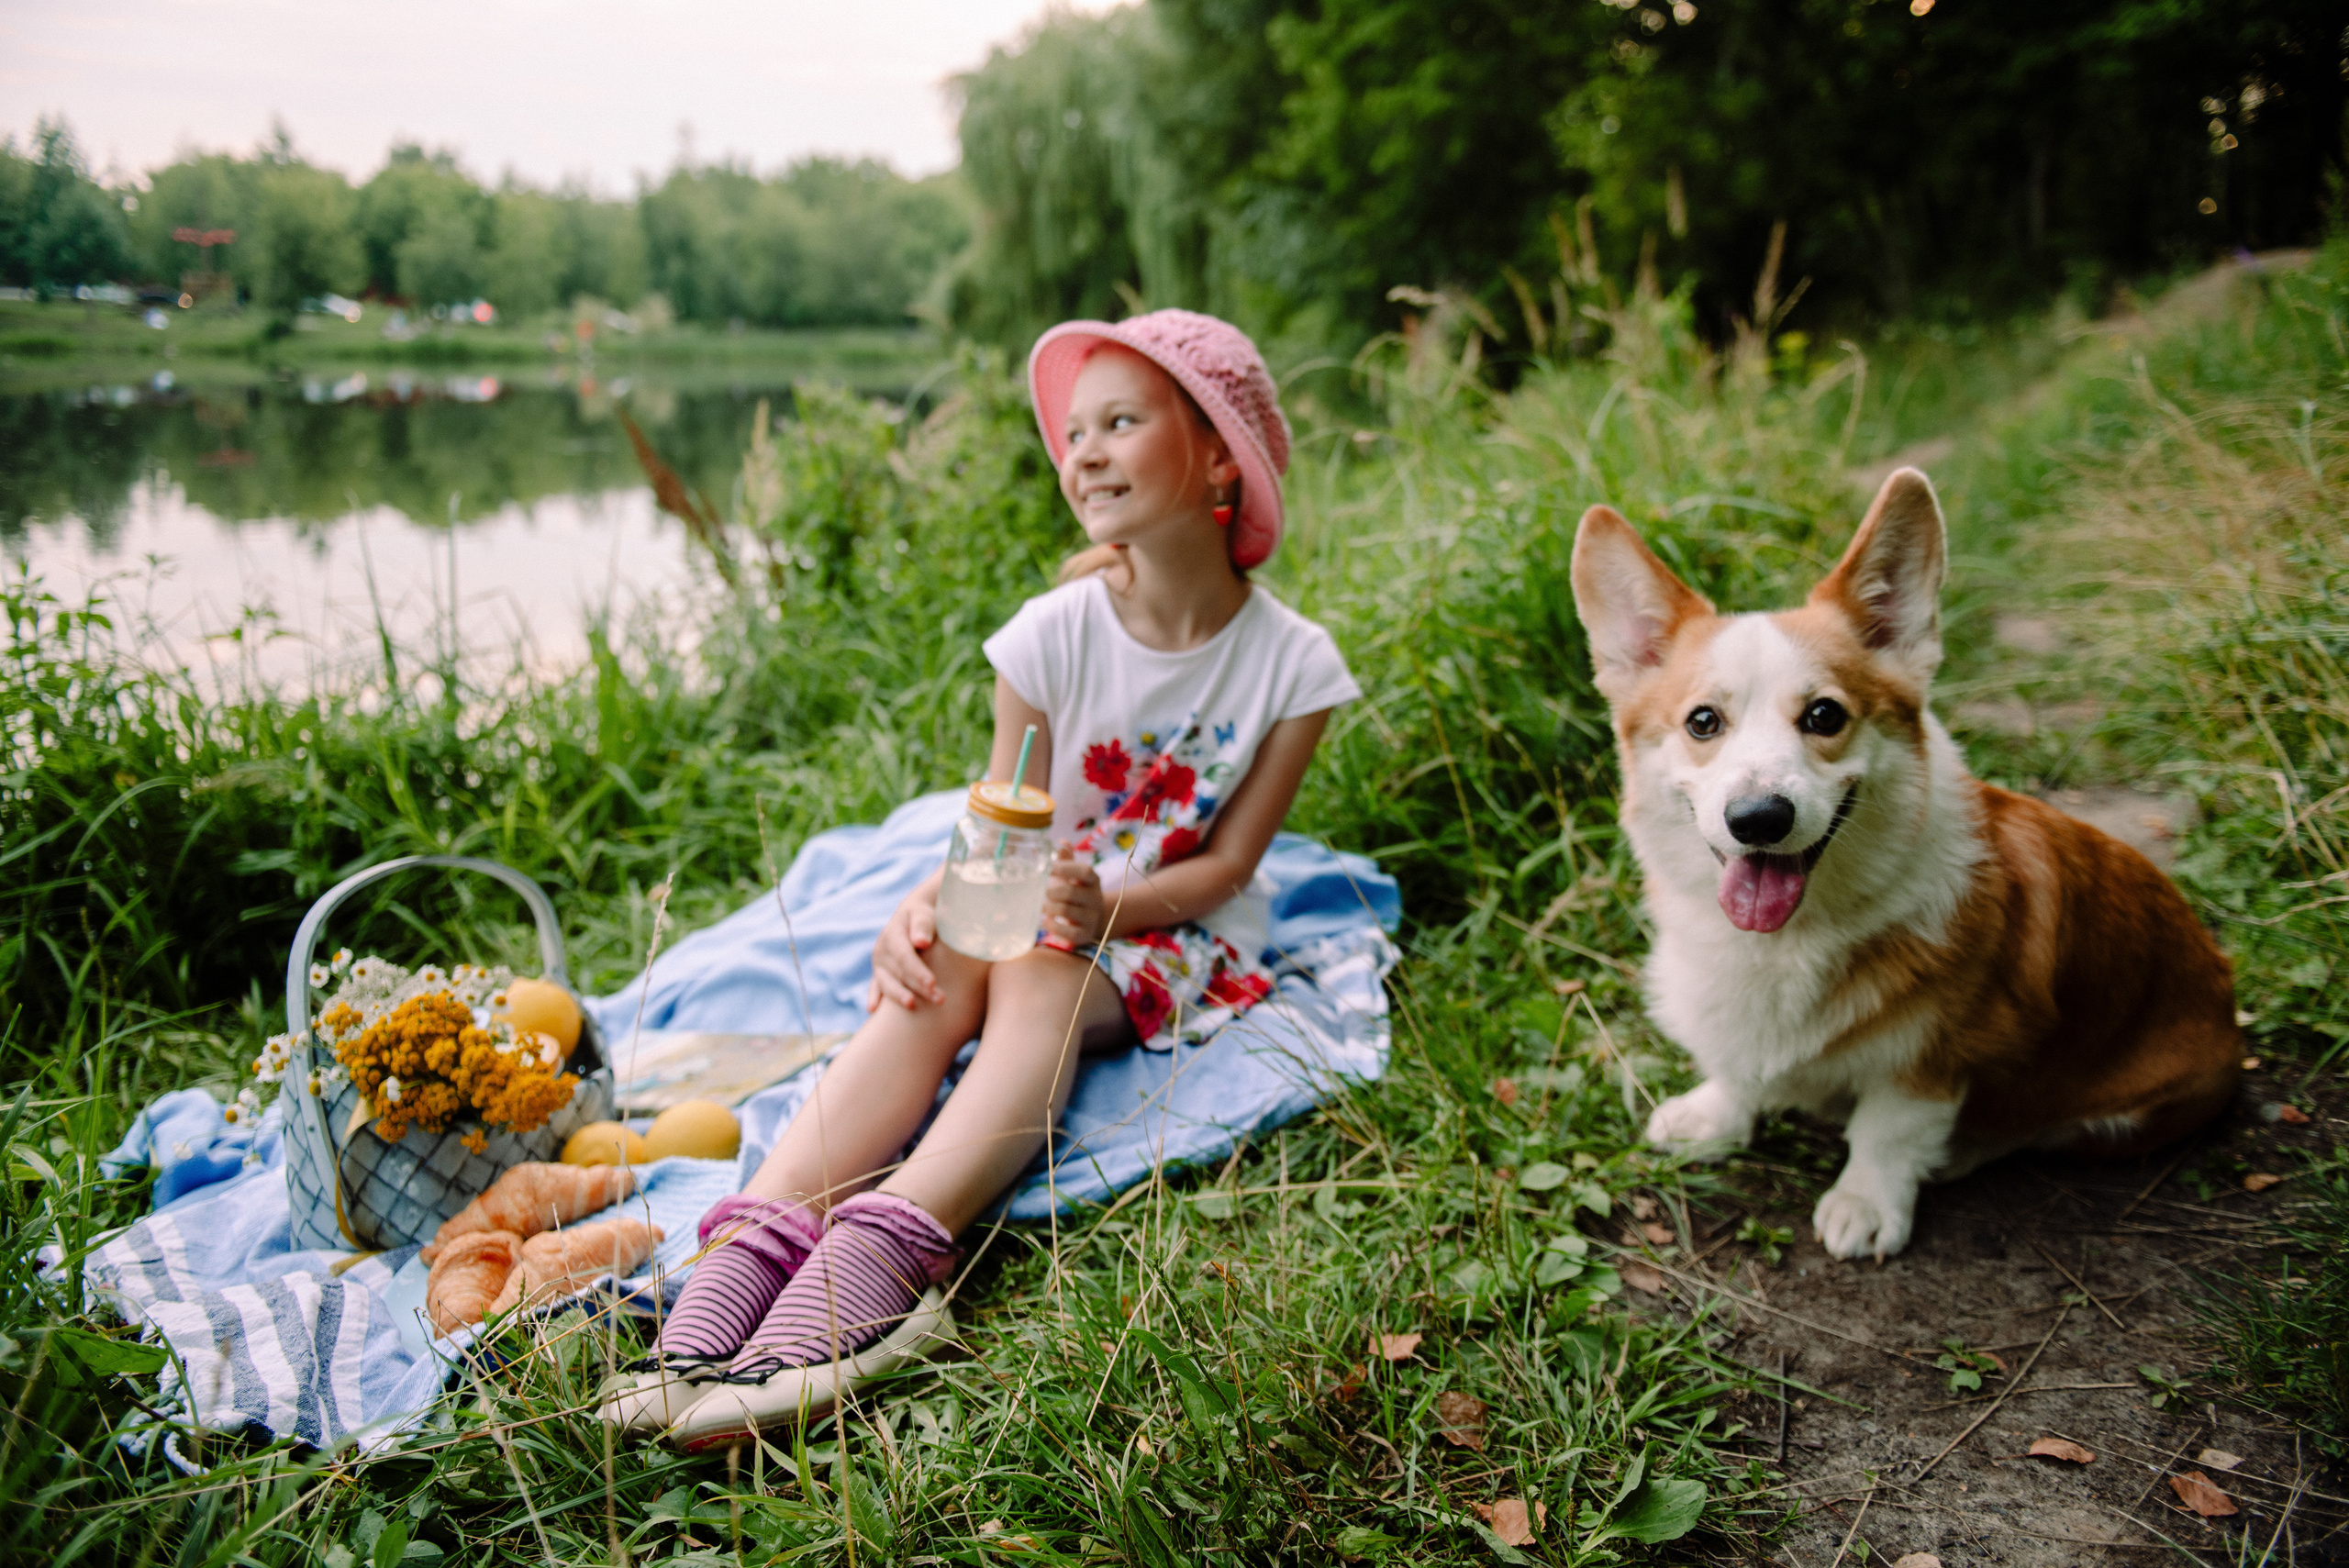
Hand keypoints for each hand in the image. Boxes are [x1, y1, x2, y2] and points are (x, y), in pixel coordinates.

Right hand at [868, 880, 944, 1010]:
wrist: (912, 915)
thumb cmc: (923, 915)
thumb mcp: (923, 913)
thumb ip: (922, 925)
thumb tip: (921, 942)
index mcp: (892, 934)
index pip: (904, 956)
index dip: (917, 970)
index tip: (932, 982)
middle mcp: (882, 950)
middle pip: (899, 972)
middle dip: (918, 987)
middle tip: (939, 999)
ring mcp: (879, 963)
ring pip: (887, 983)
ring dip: (900, 997)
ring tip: (913, 1006)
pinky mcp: (880, 973)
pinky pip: (876, 986)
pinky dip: (874, 997)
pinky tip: (873, 1010)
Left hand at [1042, 845, 1106, 948]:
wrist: (1093, 919)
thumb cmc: (1077, 892)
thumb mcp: (1074, 876)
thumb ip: (1067, 860)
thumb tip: (1062, 842)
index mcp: (1093, 881)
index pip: (1085, 871)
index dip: (1066, 868)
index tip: (1048, 869)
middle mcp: (1095, 899)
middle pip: (1070, 892)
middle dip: (1051, 891)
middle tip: (1040, 891)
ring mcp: (1092, 918)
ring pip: (1066, 911)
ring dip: (1048, 908)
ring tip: (1040, 906)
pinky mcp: (1086, 934)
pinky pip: (1069, 932)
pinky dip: (1053, 926)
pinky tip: (1046, 921)